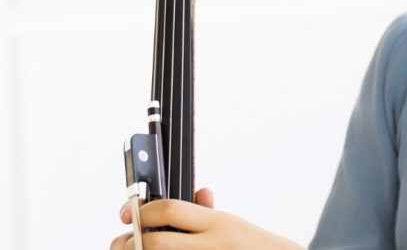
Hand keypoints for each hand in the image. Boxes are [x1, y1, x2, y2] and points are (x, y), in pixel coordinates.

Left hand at [110, 187, 303, 249]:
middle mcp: (212, 246)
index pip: (170, 209)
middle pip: (154, 242)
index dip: (142, 210)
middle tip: (124, 240)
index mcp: (218, 224)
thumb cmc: (251, 247)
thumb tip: (195, 192)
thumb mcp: (231, 223)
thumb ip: (205, 212)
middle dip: (131, 241)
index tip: (128, 211)